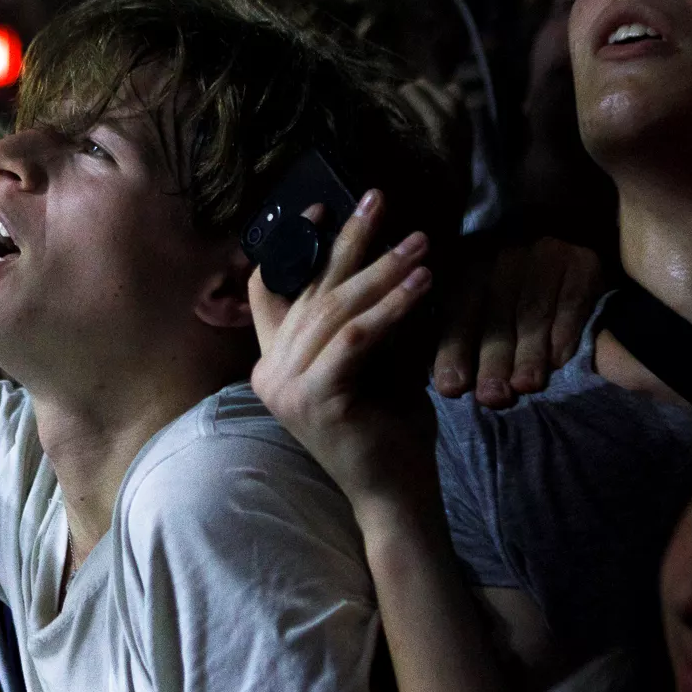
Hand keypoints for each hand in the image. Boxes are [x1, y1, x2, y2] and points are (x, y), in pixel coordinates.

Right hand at [248, 191, 436, 504]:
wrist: (394, 493)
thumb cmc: (389, 428)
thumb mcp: (372, 362)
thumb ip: (362, 319)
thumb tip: (385, 254)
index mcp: (274, 364)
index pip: (270, 293)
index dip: (290, 246)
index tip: (322, 206)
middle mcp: (269, 373)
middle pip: (310, 291)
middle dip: (347, 240)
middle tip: (377, 198)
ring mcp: (286, 388)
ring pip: (334, 310)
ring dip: (382, 270)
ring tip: (419, 242)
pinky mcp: (315, 399)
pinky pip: (355, 338)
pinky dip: (391, 306)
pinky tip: (423, 283)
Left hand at [432, 238, 601, 407]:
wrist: (563, 243)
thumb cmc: (512, 295)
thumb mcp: (479, 307)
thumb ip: (462, 340)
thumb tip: (450, 385)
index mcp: (469, 271)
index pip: (458, 316)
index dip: (454, 352)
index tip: (452, 388)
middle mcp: (503, 259)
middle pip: (496, 318)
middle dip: (493, 361)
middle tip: (493, 396)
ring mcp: (543, 257)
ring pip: (533, 313)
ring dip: (529, 354)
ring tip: (526, 386)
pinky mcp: (581, 263)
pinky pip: (571, 301)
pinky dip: (564, 334)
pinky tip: (558, 361)